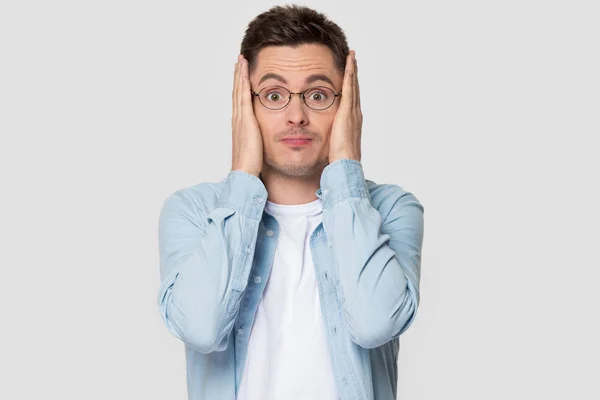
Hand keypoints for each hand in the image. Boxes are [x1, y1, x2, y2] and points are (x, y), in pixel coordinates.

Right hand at [231, 54, 262, 176]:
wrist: (245, 173)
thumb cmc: (252, 165)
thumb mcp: (257, 147)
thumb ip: (259, 139)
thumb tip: (264, 138)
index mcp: (241, 125)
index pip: (240, 100)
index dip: (241, 86)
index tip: (242, 74)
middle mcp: (238, 119)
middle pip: (237, 91)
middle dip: (238, 76)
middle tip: (239, 61)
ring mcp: (240, 118)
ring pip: (239, 91)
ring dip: (240, 74)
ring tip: (240, 60)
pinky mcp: (245, 120)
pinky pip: (244, 97)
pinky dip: (243, 83)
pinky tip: (245, 72)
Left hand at [329, 50, 361, 162]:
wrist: (346, 164)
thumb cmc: (338, 159)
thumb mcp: (334, 143)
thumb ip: (331, 136)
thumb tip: (321, 135)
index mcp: (351, 121)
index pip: (350, 98)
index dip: (350, 85)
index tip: (349, 73)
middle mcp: (355, 114)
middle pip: (354, 88)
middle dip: (353, 73)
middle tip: (353, 58)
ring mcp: (353, 111)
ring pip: (353, 85)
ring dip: (352, 69)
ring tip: (351, 56)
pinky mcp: (347, 111)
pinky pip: (349, 89)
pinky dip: (350, 75)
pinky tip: (349, 65)